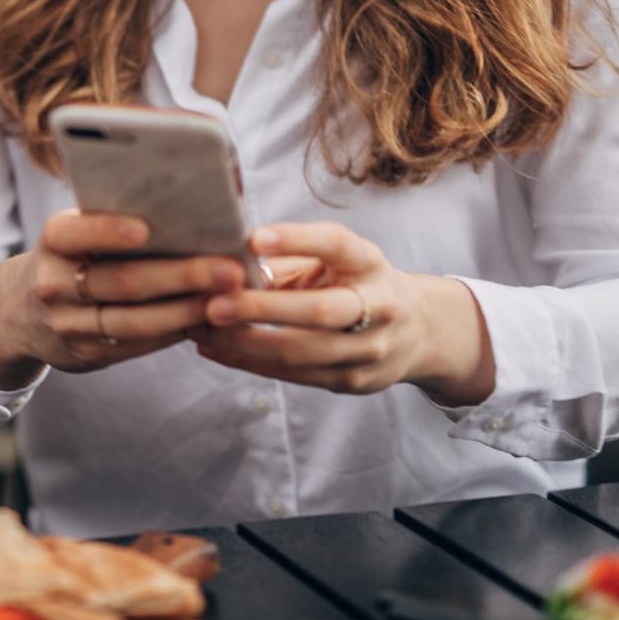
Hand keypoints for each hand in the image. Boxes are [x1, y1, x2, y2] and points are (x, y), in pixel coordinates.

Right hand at [0, 210, 248, 389]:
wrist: (17, 312)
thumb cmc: (69, 258)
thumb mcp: (73, 235)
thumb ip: (111, 224)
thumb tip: (192, 214)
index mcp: (53, 243)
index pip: (74, 233)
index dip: (107, 230)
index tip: (146, 228)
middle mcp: (53, 284)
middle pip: (122, 282)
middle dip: (181, 276)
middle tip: (229, 269)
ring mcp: (68, 325)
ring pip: (134, 322)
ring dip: (187, 311)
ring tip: (230, 300)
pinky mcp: (86, 356)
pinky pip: (137, 346)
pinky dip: (176, 332)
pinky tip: (209, 320)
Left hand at [190, 222, 495, 405]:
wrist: (417, 331)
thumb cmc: (354, 283)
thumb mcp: (334, 261)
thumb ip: (286, 258)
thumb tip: (223, 258)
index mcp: (369, 263)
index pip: (337, 245)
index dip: (297, 239)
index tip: (253, 238)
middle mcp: (380, 306)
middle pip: (320, 311)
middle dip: (263, 309)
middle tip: (213, 304)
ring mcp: (370, 350)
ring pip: (302, 352)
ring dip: (245, 343)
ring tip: (201, 328)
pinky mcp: (353, 382)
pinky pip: (292, 375)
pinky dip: (246, 362)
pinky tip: (213, 347)